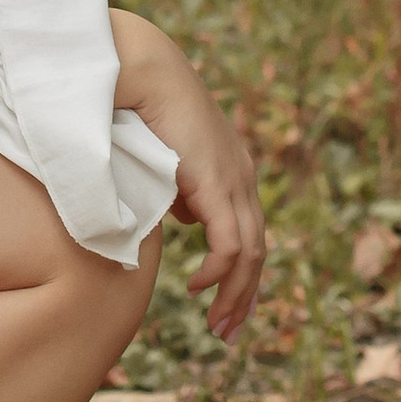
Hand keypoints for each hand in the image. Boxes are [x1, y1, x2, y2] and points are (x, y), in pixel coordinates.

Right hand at [110, 12, 264, 337]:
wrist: (142, 70)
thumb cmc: (144, 107)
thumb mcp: (168, 159)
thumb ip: (181, 189)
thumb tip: (185, 217)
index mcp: (234, 170)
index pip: (250, 232)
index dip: (242, 273)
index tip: (227, 305)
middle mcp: (242, 177)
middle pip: (257, 250)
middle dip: (245, 295)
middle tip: (228, 331)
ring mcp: (234, 180)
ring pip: (250, 253)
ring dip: (236, 294)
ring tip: (218, 325)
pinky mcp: (216, 183)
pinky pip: (230, 243)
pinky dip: (220, 272)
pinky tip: (199, 287)